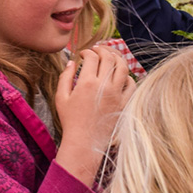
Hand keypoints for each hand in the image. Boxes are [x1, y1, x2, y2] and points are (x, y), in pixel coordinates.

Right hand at [55, 46, 134, 185]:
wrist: (84, 142)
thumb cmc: (70, 121)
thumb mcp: (61, 97)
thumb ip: (65, 77)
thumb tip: (72, 62)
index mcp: (87, 83)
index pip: (92, 57)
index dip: (88, 52)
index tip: (84, 54)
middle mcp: (103, 86)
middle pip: (109, 58)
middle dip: (103, 50)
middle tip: (98, 50)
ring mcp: (116, 94)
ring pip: (123, 67)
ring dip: (117, 58)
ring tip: (111, 56)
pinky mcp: (123, 103)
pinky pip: (131, 84)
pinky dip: (127, 76)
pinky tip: (120, 75)